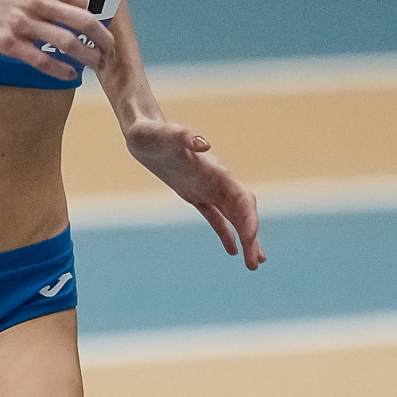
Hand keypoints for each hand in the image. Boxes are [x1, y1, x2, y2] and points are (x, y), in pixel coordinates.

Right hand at [0, 0, 116, 82]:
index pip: (82, 2)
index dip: (90, 16)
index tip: (91, 28)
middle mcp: (36, 0)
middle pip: (83, 23)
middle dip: (103, 40)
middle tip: (110, 51)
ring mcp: (23, 23)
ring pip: (68, 43)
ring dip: (88, 57)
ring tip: (96, 64)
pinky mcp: (11, 44)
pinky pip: (43, 60)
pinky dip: (62, 70)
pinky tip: (71, 74)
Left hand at [127, 115, 265, 267]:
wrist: (141, 132)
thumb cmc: (151, 134)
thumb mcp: (163, 135)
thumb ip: (184, 136)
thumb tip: (205, 144)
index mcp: (215, 171)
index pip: (242, 199)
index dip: (248, 221)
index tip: (250, 242)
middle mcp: (217, 180)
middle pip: (243, 211)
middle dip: (252, 237)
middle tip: (255, 264)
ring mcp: (208, 187)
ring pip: (234, 217)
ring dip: (246, 238)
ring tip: (254, 263)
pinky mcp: (196, 194)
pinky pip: (216, 217)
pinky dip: (226, 234)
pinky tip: (233, 251)